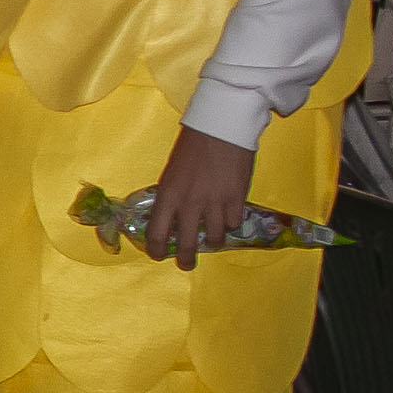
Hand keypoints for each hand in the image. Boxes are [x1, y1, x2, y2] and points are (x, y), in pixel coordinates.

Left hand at [137, 125, 258, 271]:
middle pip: (186, 244)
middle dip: (186, 260)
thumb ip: (171, 196)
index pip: (156, 233)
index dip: (155, 250)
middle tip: (187, 265)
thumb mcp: (172, 172)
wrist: (220, 127)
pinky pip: (233, 224)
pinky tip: (228, 219)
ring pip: (215, 239)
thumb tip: (172, 218)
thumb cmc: (192, 146)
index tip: (158, 255)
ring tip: (212, 242)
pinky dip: (231, 224)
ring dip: (213, 243)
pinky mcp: (236, 199)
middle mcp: (189, 203)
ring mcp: (214, 203)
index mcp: (167, 195)